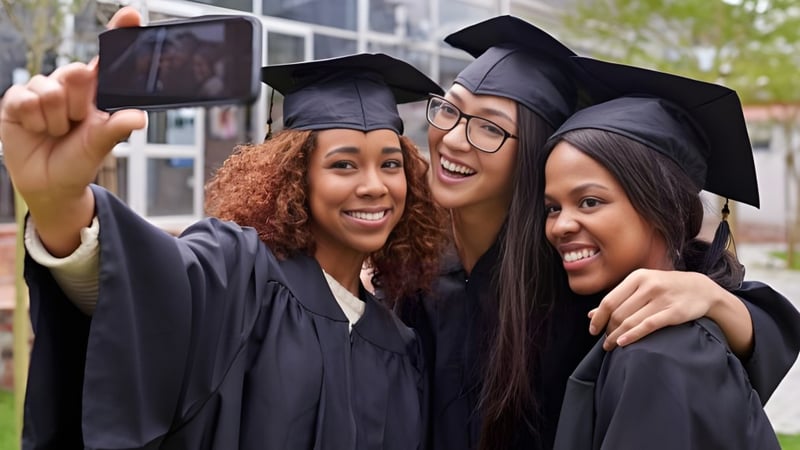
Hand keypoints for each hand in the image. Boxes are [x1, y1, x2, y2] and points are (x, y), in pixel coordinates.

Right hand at [0, 7, 145, 203]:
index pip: (107, 58)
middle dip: (77, 106)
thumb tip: (137, 118)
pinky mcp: (17, 100)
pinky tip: (35, 129)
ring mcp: (42, 90)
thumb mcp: (101, 146)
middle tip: (74, 125)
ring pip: (50, 91)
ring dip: (54, 120)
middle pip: (76, 73)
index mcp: (96, 92)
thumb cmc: (79, 162)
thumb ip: (116, 128)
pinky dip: (33, 121)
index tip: (133, 14)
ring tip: (56, 132)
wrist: (50, 184)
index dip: (119, 32)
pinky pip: (26, 100)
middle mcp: (69, 86)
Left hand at [589, 269, 747, 350]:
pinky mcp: (674, 312)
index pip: (609, 300)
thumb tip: (591, 314)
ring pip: (630, 321)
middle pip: (618, 313)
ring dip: (616, 336)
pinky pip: (647, 326)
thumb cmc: (666, 287)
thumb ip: (618, 298)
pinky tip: (622, 343)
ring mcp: (661, 298)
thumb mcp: (642, 286)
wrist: (702, 289)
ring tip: (610, 346)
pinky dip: (632, 336)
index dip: (598, 318)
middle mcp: (648, 285)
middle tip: (605, 341)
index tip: (592, 330)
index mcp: (637, 277)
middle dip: (608, 330)